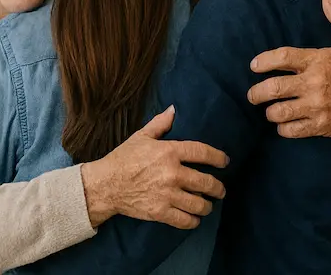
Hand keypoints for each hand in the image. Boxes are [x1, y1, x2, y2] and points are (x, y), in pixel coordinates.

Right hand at [81, 106, 228, 229]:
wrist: (105, 185)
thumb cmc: (123, 159)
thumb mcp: (141, 136)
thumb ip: (160, 124)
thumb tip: (173, 109)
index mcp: (169, 152)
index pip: (202, 152)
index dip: (218, 157)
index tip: (225, 162)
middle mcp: (172, 173)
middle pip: (205, 182)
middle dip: (218, 188)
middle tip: (221, 191)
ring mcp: (167, 194)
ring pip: (198, 204)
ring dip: (207, 206)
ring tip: (208, 205)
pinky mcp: (160, 212)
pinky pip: (184, 220)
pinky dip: (193, 221)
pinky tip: (194, 219)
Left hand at [247, 0, 330, 140]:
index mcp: (318, 60)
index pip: (282, 57)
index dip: (263, 61)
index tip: (254, 66)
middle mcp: (314, 83)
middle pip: (273, 88)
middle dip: (256, 93)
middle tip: (253, 95)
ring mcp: (316, 106)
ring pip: (278, 112)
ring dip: (270, 112)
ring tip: (271, 110)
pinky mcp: (320, 125)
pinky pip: (291, 130)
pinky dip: (284, 128)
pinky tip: (285, 124)